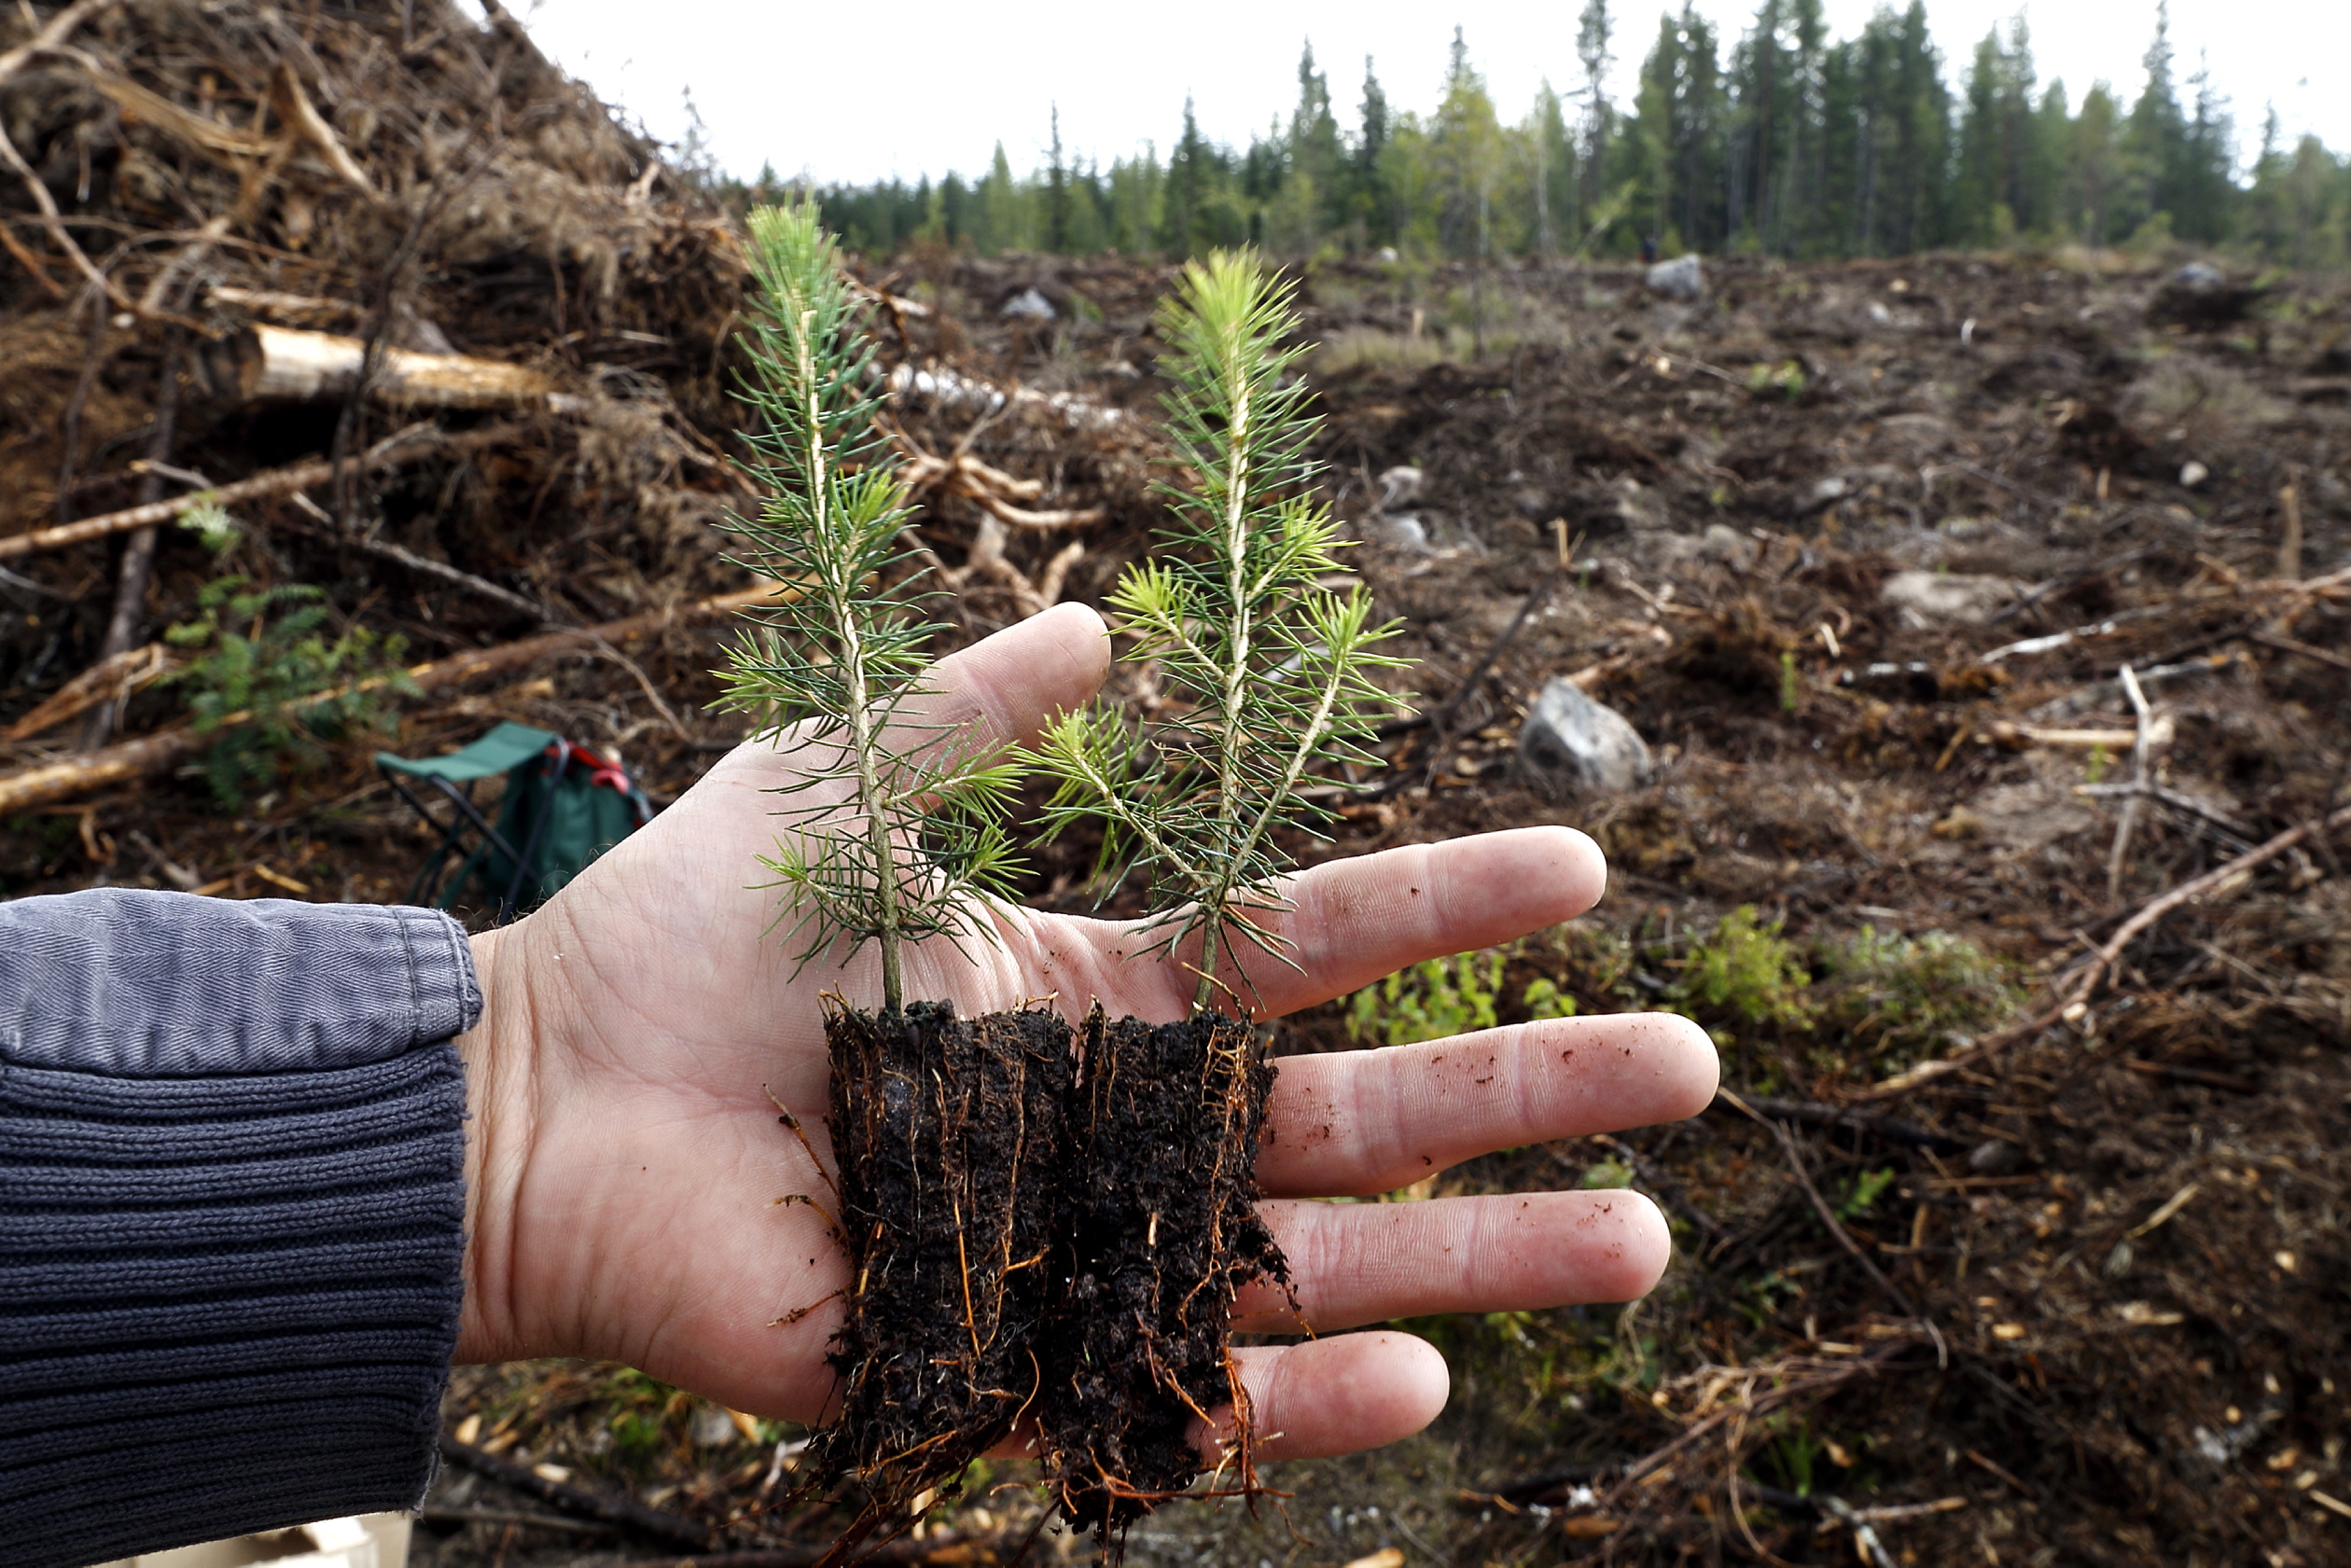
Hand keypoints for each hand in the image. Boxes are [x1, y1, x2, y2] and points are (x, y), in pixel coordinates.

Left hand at [455, 603, 1717, 1459]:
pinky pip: (1173, 1392)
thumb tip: (1115, 625)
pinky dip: (1291, 1400)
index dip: (1441, 904)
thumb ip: (976, 707)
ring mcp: (1074, 1250)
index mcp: (1096, 993)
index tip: (1585, 866)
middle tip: (1691, 1071)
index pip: (1308, 946)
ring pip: (1311, 1262)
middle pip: (1358, 1110)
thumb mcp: (839, 782)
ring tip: (1644, 1241)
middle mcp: (1116, 1125)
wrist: (531, 1105)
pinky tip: (1426, 1375)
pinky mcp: (1000, 1366)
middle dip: (1525, 1091)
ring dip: (1480, 1258)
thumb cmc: (677, 941)